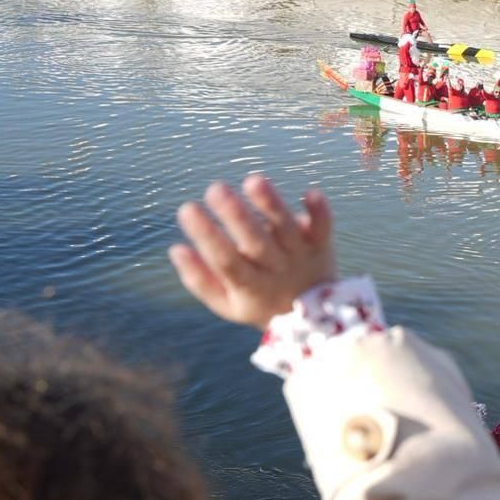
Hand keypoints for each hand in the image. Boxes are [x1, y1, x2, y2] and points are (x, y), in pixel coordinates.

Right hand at [170, 175, 336, 328]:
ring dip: (271, 205)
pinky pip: (324, 228)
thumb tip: (176, 248)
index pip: (225, 261)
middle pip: (255, 242)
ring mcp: (301, 256)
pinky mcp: (322, 245)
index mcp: (249, 286)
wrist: (317, 319)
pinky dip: (320, 212)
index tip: (187, 209)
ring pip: (286, 230)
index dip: (206, 236)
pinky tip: (310, 192)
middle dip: (235, 215)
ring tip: (253, 181)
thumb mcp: (226, 303)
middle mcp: (276, 270)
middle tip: (215, 188)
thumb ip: (200, 279)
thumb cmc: (260, 303)